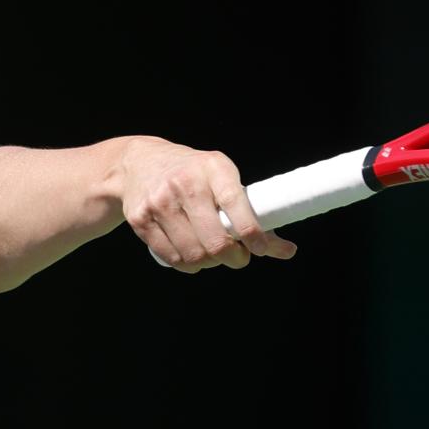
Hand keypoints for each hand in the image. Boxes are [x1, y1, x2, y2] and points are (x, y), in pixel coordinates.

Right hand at [118, 138, 297, 271]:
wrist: (139, 163)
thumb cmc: (193, 175)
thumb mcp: (222, 180)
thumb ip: (253, 214)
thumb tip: (288, 251)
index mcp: (213, 168)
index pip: (236, 205)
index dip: (252, 233)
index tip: (258, 248)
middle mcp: (185, 183)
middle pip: (215, 241)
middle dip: (233, 257)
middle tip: (238, 257)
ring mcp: (160, 202)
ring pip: (193, 254)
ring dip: (209, 264)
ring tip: (213, 256)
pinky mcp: (141, 219)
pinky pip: (171, 258)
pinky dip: (188, 265)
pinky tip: (193, 258)